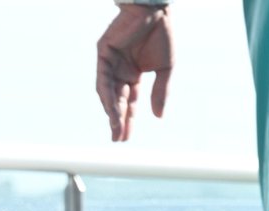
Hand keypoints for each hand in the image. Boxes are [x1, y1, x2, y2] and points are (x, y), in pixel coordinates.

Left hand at [95, 5, 173, 141]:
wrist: (156, 11)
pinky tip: (110, 109)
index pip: (129, 102)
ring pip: (108, 92)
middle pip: (117, 101)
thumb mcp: (166, 70)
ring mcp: (110, 62)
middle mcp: (120, 70)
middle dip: (118, 120)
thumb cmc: (162, 35)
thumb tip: (158, 117)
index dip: (128, 120)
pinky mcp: (104, 52)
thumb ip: (160, 92)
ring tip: (115, 129)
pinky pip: (102, 78)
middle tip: (118, 139)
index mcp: (133, 74)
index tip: (127, 138)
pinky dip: (106, 94)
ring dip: (111, 111)